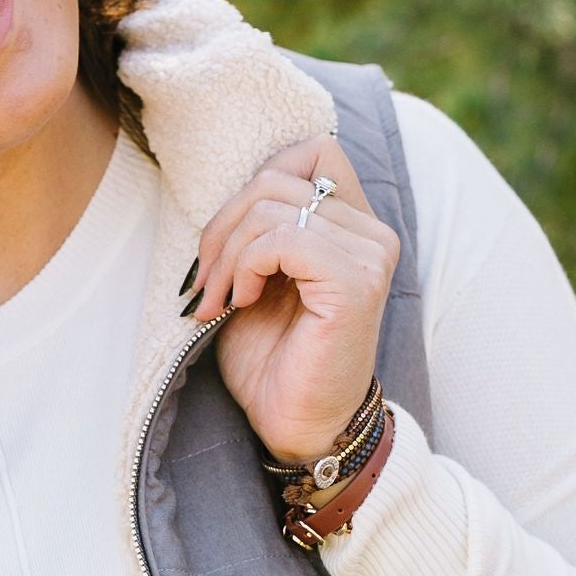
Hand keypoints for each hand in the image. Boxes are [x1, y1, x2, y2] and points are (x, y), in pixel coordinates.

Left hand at [186, 136, 398, 464]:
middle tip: (203, 282)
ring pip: (273, 206)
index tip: (225, 242)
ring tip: (217, 299)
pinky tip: (241, 302)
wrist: (296, 426)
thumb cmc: (273, 359)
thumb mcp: (255, 277)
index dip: (255, 180)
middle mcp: (372, 232)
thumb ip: (255, 226)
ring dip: (227, 254)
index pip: (312, 149)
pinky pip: (283, 238)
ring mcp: (370, 255)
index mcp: (353, 223)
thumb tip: (219, 187)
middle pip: (277, 176)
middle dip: (221, 226)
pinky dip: (247, 267)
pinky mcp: (356, 282)